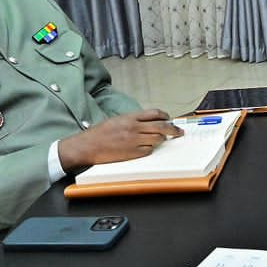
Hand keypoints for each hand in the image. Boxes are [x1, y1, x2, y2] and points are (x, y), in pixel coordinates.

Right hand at [58, 110, 182, 170]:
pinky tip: (146, 147)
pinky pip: (149, 150)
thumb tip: (149, 122)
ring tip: (160, 140)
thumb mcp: (117, 120)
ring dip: (161, 139)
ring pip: (158, 139)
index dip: (165, 116)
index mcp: (130, 117)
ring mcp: (134, 141)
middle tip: (179, 132)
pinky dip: (150, 149)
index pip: (155, 113)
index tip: (169, 119)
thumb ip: (133, 120)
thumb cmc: (99, 133)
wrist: (88, 146)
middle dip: (173, 129)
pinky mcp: (133, 153)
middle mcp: (134, 128)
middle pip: (162, 126)